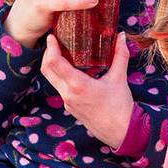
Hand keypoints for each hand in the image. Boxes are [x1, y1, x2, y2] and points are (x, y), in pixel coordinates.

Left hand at [42, 33, 134, 147]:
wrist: (121, 132)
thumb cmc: (120, 106)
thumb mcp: (120, 78)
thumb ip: (120, 55)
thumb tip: (121, 36)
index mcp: (78, 85)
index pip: (54, 63)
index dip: (50, 48)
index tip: (52, 37)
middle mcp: (68, 94)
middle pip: (46, 71)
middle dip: (47, 54)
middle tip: (54, 42)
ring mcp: (67, 102)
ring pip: (52, 80)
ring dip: (53, 65)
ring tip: (62, 53)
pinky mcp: (70, 107)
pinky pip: (60, 88)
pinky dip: (61, 76)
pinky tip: (72, 70)